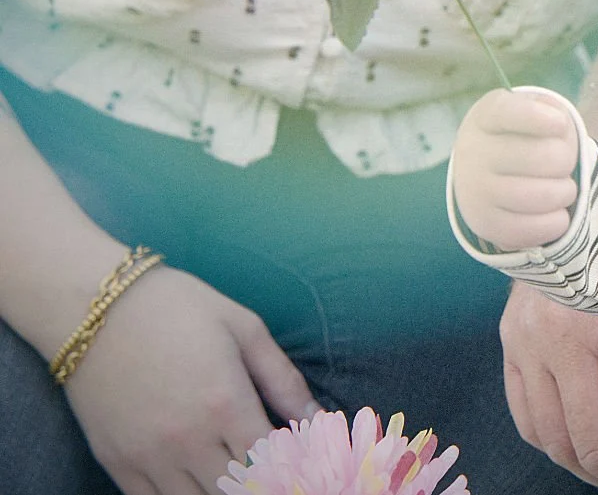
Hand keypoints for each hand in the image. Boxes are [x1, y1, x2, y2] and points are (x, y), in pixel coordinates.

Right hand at [63, 265, 317, 494]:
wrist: (94, 306)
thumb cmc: (179, 307)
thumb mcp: (244, 328)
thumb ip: (284, 379)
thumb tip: (317, 417)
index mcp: (226, 403)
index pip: (273, 463)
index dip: (293, 464)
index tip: (299, 455)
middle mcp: (187, 439)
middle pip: (238, 488)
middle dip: (263, 480)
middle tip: (270, 461)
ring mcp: (148, 456)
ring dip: (224, 488)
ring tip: (236, 465)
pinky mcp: (116, 462)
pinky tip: (198, 476)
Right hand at [452, 87, 579, 250]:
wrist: (485, 170)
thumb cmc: (523, 135)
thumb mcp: (533, 111)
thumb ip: (550, 110)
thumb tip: (557, 126)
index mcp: (487, 116)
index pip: (510, 113)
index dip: (539, 118)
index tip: (559, 123)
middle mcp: (473, 151)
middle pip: (544, 157)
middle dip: (566, 160)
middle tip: (563, 162)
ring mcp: (475, 190)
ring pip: (543, 195)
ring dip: (566, 192)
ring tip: (563, 188)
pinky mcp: (484, 224)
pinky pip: (533, 229)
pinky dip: (557, 222)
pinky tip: (557, 213)